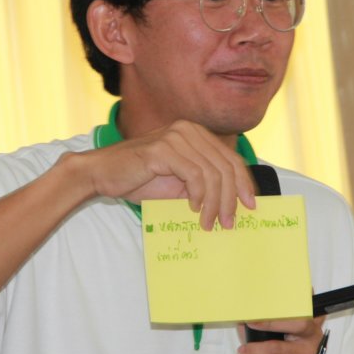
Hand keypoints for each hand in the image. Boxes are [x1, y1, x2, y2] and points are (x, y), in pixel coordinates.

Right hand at [77, 120, 255, 229]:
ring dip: (214, 203)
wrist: (103, 174)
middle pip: (225, 166)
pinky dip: (198, 195)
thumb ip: (204, 185)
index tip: (250, 207)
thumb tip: (233, 204)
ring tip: (210, 223)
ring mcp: (176, 136)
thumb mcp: (179, 183)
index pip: (230, 158)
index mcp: (195, 134)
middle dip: (231, 199)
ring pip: (212, 173)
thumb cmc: (139, 179)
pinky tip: (193, 209)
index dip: (244, 183)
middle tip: (228, 223)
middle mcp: (188, 130)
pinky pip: (194, 174)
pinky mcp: (163, 149)